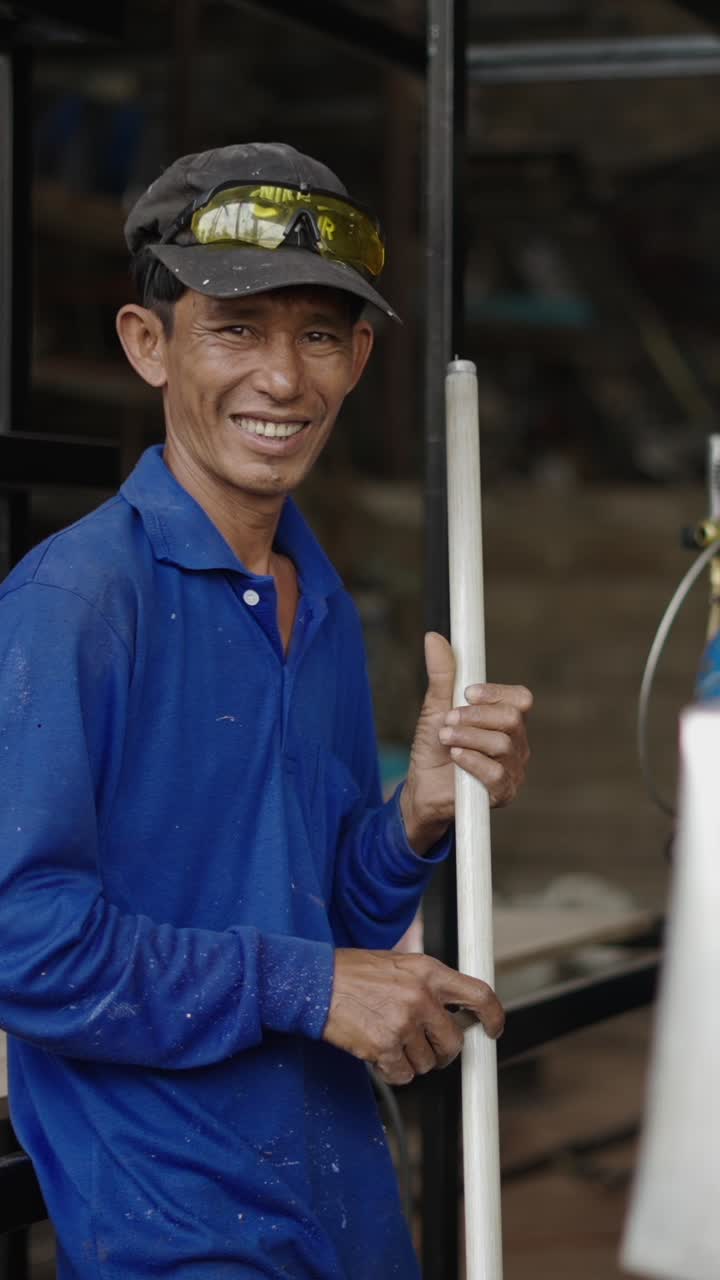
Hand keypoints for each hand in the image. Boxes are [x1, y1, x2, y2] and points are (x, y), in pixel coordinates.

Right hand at [322, 949, 503, 1085]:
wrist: (314, 982)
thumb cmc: (352, 973)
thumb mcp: (398, 964)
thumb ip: (427, 984)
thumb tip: (452, 1010)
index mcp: (428, 971)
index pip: (479, 994)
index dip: (493, 1016)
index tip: (493, 1029)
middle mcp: (421, 996)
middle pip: (454, 1042)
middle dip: (441, 1051)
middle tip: (422, 1045)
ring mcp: (404, 1022)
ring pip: (428, 1062)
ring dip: (411, 1060)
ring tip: (388, 1038)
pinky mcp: (385, 1046)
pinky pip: (403, 1075)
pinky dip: (392, 1071)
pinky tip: (377, 1052)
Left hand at [401, 632, 531, 852]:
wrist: (422, 790)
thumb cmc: (434, 749)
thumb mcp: (436, 708)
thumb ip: (442, 676)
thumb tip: (433, 637)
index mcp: (506, 721)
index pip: (520, 698)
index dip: (496, 692)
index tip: (467, 692)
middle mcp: (516, 743)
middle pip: (512, 718)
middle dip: (475, 715)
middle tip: (448, 721)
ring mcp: (513, 769)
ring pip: (502, 744)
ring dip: (467, 737)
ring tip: (444, 739)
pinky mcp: (504, 793)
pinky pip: (497, 772)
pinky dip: (471, 760)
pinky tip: (455, 758)